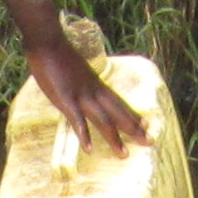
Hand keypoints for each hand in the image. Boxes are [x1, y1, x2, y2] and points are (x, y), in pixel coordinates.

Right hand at [27, 40, 148, 157]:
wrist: (48, 42)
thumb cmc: (58, 56)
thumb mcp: (77, 72)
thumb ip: (82, 84)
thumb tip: (83, 92)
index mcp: (97, 84)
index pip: (119, 102)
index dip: (133, 114)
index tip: (146, 124)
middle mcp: (94, 91)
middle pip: (118, 113)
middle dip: (134, 129)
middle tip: (149, 143)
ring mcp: (81, 96)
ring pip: (103, 120)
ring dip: (114, 138)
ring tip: (123, 154)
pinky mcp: (66, 100)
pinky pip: (78, 120)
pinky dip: (84, 135)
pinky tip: (89, 149)